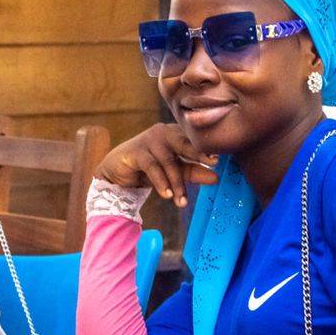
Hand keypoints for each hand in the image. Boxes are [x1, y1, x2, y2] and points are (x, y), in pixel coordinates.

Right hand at [95, 123, 219, 206]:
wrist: (117, 172)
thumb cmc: (149, 169)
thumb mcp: (174, 172)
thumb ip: (193, 172)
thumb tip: (216, 178)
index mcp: (176, 134)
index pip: (194, 140)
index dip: (206, 149)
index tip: (219, 160)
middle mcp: (163, 133)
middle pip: (184, 144)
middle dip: (198, 154)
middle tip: (213, 163)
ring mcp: (148, 140)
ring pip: (168, 161)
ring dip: (176, 183)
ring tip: (181, 201)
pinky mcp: (136, 151)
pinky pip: (152, 167)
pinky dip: (160, 182)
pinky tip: (166, 195)